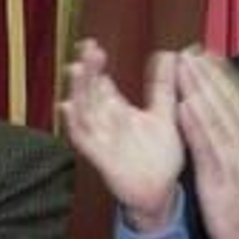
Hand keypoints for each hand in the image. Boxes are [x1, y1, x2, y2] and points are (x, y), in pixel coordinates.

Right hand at [60, 39, 185, 231]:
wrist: (161, 192)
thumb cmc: (161, 157)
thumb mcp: (164, 114)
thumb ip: (163, 86)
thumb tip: (170, 54)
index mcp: (119, 111)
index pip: (102, 83)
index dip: (96, 65)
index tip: (94, 46)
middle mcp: (106, 123)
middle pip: (89, 92)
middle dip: (86, 71)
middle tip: (86, 49)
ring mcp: (101, 139)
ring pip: (83, 111)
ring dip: (78, 91)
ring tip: (76, 69)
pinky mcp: (101, 157)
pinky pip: (83, 140)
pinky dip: (74, 125)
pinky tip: (68, 108)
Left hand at [174, 49, 238, 238]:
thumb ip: (235, 141)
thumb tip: (224, 117)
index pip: (238, 101)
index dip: (222, 76)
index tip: (205, 54)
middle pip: (227, 103)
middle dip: (208, 75)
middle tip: (189, 51)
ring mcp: (236, 161)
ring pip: (218, 118)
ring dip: (200, 90)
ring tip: (184, 68)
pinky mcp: (222, 179)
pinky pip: (208, 148)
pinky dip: (197, 125)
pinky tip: (184, 106)